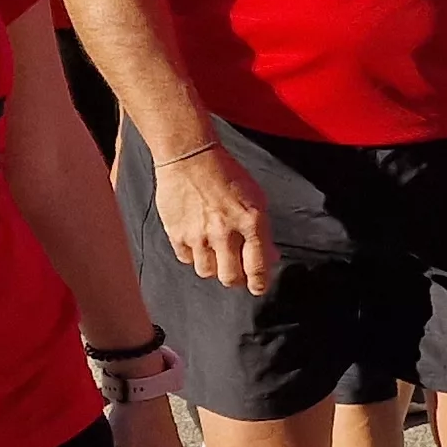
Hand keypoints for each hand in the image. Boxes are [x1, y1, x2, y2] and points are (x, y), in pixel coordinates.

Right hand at [154, 144, 273, 295]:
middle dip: (236, 280)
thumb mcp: (256, 199)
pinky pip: (186, 259)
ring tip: (216, 256)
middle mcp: (224, 232)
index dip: (260, 283)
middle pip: (230, 277)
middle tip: (237, 274)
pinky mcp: (176, 233)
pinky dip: (193, 257)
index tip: (259, 288)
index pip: (258, 266)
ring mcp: (198, 235)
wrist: (190, 157)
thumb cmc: (227, 175)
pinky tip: (198, 245)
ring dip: (214, 268)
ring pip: (207, 272)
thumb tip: (271, 257)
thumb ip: (263, 231)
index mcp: (251, 221)